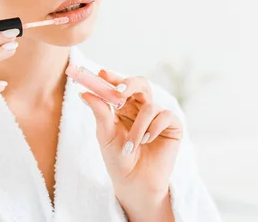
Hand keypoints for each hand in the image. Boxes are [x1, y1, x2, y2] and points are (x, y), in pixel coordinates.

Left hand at [79, 70, 182, 216]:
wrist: (134, 183)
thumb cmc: (118, 160)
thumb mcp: (105, 135)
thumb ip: (99, 113)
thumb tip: (85, 93)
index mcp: (123, 107)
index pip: (119, 86)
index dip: (112, 78)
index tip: (102, 74)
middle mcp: (141, 108)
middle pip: (140, 84)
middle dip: (129, 84)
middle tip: (119, 90)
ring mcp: (157, 116)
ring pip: (149, 105)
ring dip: (137, 126)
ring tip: (131, 146)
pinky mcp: (172, 126)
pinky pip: (164, 115)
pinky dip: (153, 128)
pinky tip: (147, 141)